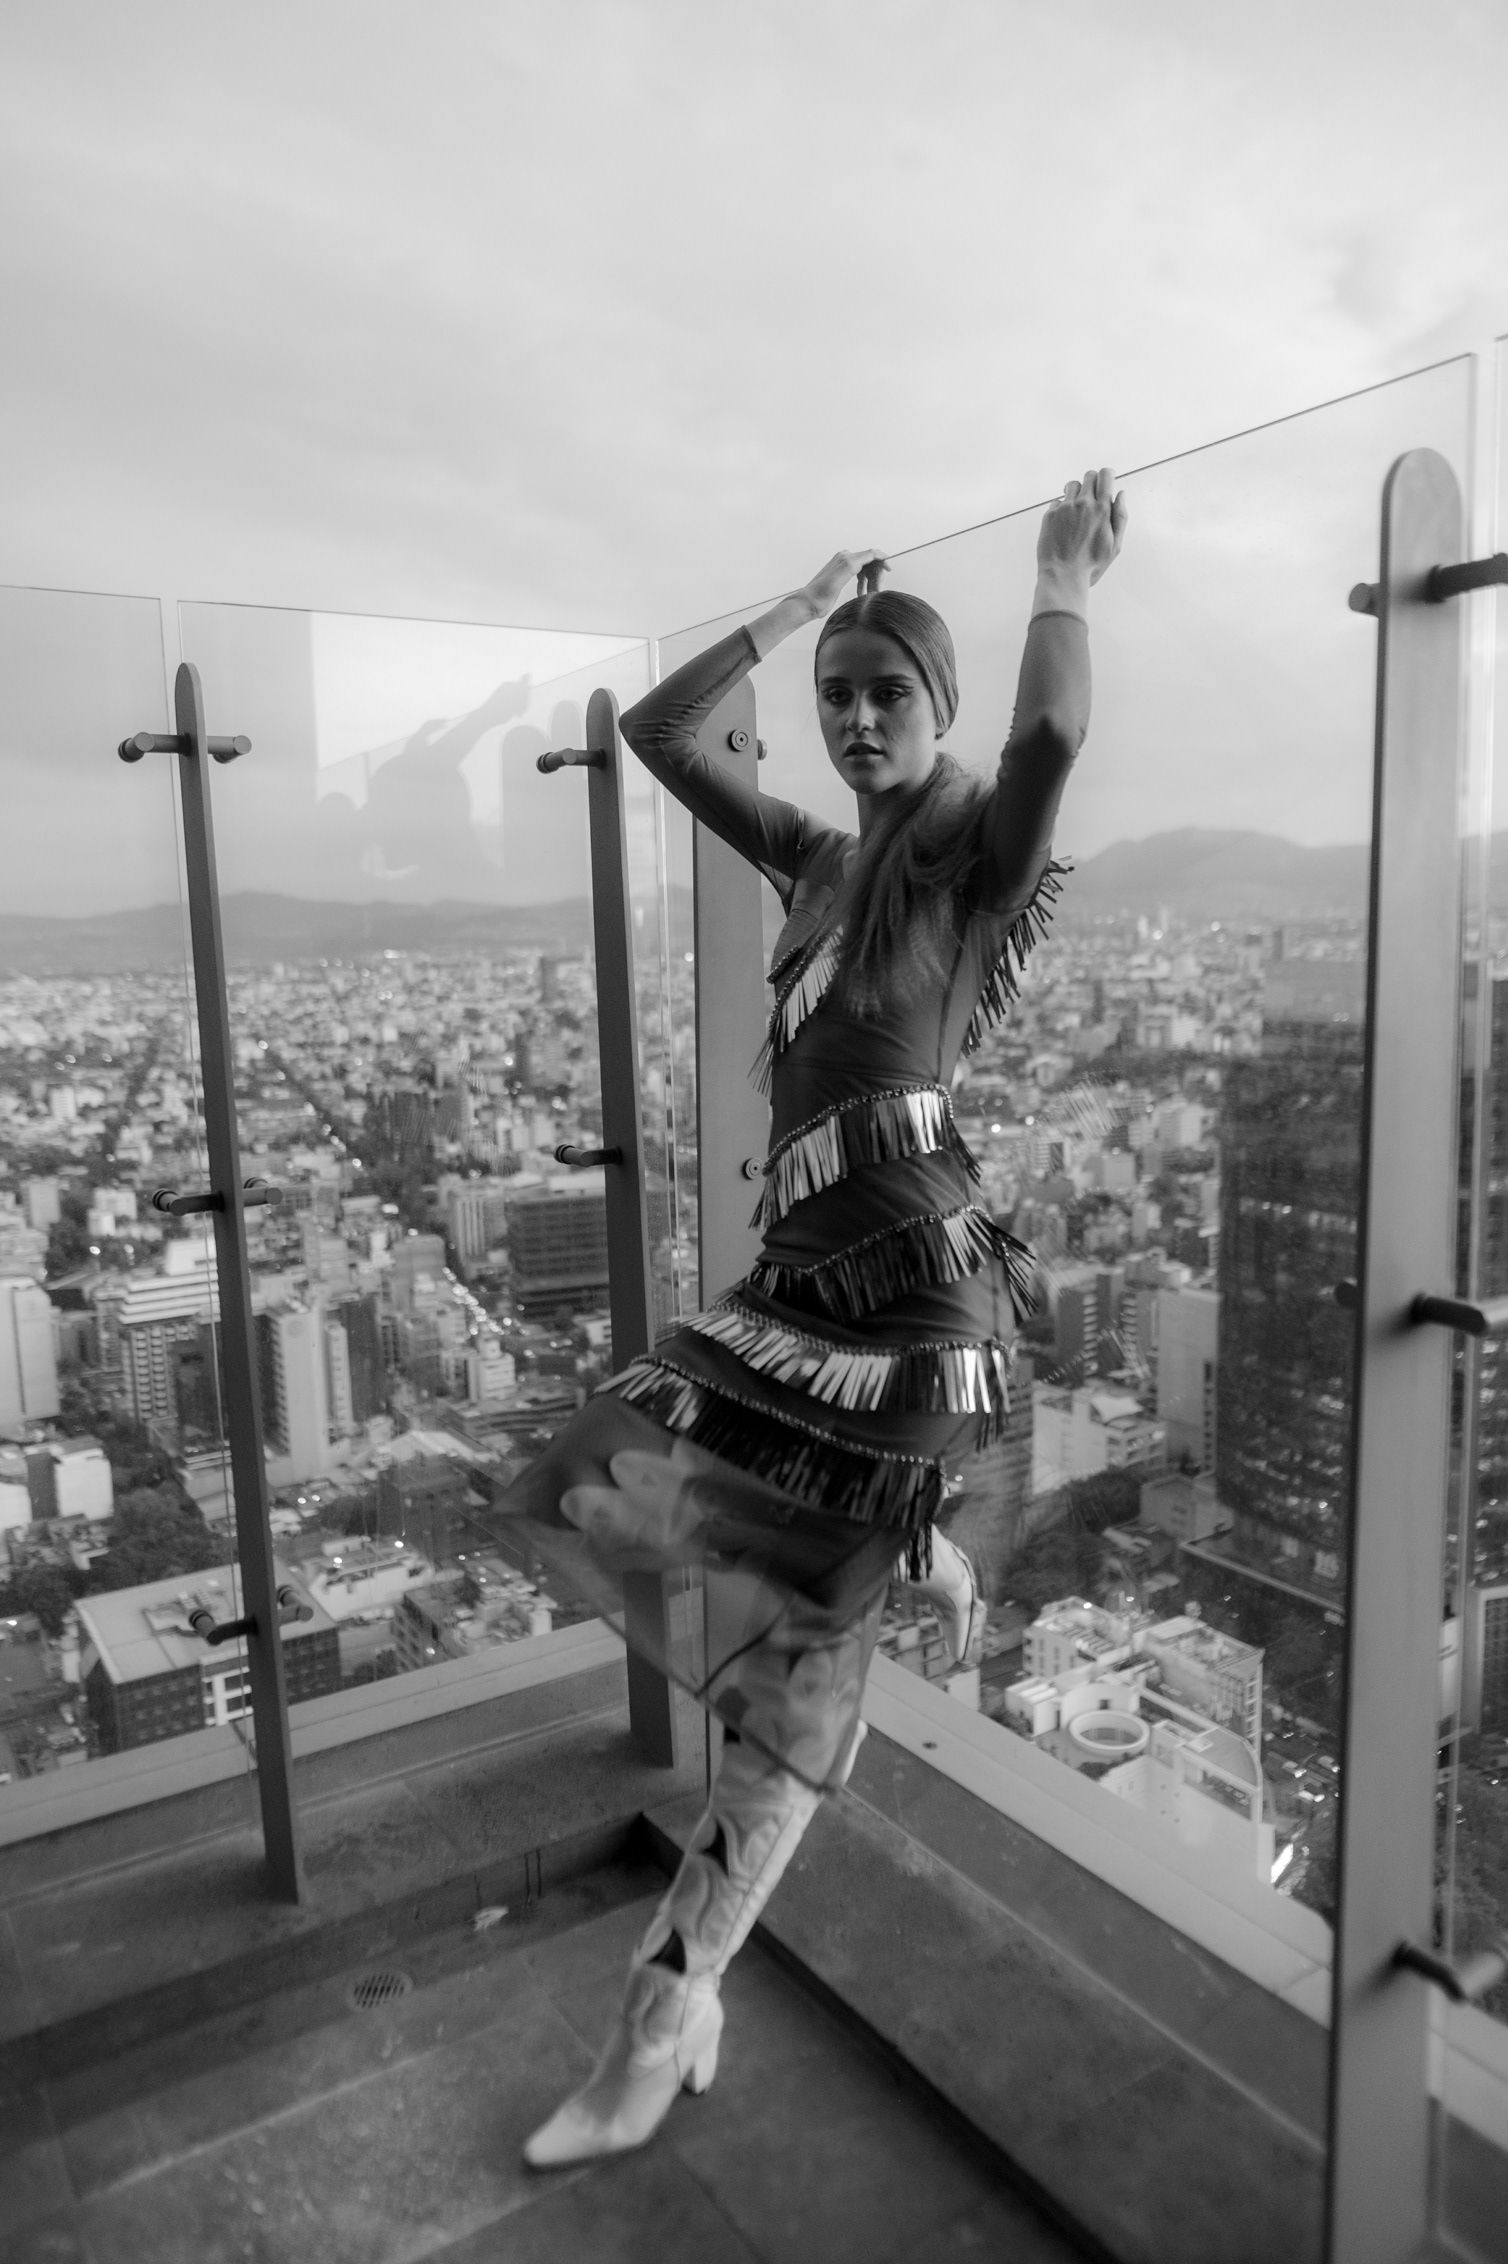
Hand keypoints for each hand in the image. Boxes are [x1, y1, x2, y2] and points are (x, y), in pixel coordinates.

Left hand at [797, 549, 887, 617]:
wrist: (809, 603)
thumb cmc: (822, 592)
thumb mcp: (845, 572)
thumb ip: (860, 560)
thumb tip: (875, 552)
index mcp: (847, 558)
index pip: (871, 553)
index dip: (883, 560)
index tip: (890, 569)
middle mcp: (845, 559)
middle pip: (869, 562)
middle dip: (876, 575)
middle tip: (878, 589)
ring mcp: (842, 568)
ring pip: (864, 571)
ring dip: (870, 581)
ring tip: (871, 594)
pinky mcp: (841, 577)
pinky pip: (858, 577)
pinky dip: (863, 585)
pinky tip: (862, 594)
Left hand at [1036, 468, 1126, 587]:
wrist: (1063, 576)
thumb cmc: (1091, 565)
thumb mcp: (1115, 545)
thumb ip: (1120, 517)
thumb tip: (1121, 495)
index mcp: (1102, 509)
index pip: (1105, 476)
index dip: (1107, 475)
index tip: (1106, 479)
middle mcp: (1083, 504)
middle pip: (1089, 476)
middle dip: (1093, 482)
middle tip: (1091, 495)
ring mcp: (1065, 508)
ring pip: (1072, 486)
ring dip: (1076, 493)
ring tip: (1076, 509)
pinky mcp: (1050, 515)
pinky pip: (1057, 502)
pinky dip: (1062, 508)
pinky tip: (1063, 525)